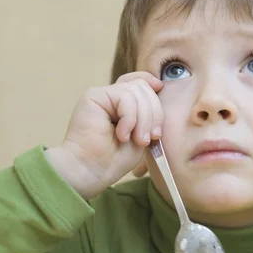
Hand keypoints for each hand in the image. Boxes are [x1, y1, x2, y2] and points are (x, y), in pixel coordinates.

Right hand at [46, 72, 163, 198]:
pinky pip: (124, 97)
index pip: (140, 82)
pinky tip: (122, 135)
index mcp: (121, 104)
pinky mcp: (93, 96)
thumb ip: (149, 112)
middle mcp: (111, 96)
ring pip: (136, 91)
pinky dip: (130, 118)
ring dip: (143, 119)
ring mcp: (102, 95)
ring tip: (137, 140)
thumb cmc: (114, 159)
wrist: (91, 171)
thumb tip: (158, 85)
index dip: (152, 84)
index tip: (160, 94)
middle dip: (154, 113)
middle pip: (142, 87)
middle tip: (148, 138)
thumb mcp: (141, 133)